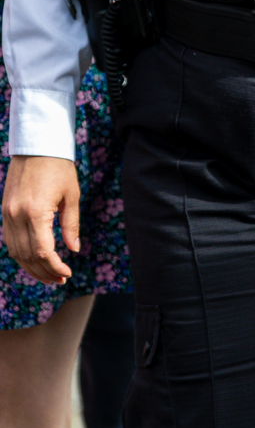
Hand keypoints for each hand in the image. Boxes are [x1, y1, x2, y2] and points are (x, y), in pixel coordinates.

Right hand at [0, 155, 80, 284]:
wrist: (36, 147)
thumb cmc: (59, 168)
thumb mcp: (72, 196)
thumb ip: (71, 225)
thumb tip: (73, 250)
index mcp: (35, 212)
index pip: (42, 251)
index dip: (54, 266)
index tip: (67, 274)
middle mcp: (16, 216)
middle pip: (26, 255)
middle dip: (43, 271)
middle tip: (59, 280)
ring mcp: (6, 214)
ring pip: (15, 251)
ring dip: (31, 267)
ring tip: (49, 275)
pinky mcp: (4, 212)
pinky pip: (10, 240)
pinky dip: (21, 254)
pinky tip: (34, 260)